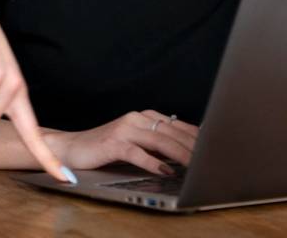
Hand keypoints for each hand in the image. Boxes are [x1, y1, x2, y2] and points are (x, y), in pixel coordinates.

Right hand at [48, 111, 199, 176]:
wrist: (72, 148)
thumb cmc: (106, 148)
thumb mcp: (135, 142)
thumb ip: (156, 143)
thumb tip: (185, 151)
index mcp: (144, 116)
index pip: (177, 125)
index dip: (196, 136)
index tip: (213, 145)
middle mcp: (136, 119)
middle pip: (171, 132)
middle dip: (193, 146)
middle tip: (209, 158)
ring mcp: (124, 129)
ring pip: (159, 140)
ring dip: (179, 153)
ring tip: (194, 165)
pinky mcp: (113, 143)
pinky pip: (137, 152)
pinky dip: (153, 161)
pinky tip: (165, 170)